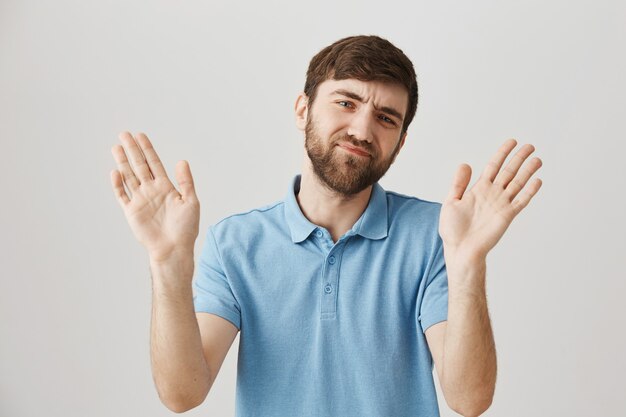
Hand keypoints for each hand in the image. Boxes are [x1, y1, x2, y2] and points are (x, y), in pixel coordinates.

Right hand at [110, 132, 199, 262]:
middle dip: (132, 150)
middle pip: (139, 166)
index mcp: (166, 187)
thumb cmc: (185, 228)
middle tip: (124, 134)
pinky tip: (115, 171)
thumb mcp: (191, 202)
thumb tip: (182, 161)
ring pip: (129, 176)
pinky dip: (118, 184)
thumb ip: (186, 182)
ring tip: (116, 147)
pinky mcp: (131, 212)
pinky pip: (122, 195)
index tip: (141, 135)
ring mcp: (140, 200)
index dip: (147, 149)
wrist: (173, 249)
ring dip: (122, 162)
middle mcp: (151, 191)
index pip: (154, 163)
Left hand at [439, 139, 542, 260]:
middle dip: (519, 158)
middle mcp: (492, 194)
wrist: (460, 249)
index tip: (512, 142)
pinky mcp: (507, 216)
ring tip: (537, 159)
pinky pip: (521, 201)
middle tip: (530, 146)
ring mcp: (501, 204)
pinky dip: (529, 192)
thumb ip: (459, 183)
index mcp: (478, 189)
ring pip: (517, 184)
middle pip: (509, 172)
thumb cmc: (453, 230)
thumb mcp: (451, 201)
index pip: (493, 166)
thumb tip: (465, 164)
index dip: (502, 153)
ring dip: (528, 171)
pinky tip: (537, 181)